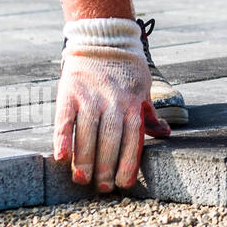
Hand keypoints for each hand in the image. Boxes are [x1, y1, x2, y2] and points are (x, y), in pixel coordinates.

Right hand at [54, 18, 170, 191]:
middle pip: (110, 140)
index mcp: (132, 104)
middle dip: (106, 167)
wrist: (102, 38)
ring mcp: (90, 97)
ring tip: (81, 179)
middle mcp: (113, 102)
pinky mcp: (69, 92)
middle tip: (101, 188)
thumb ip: (149, 114)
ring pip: (88, 133)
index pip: (132, 139)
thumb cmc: (125, 68)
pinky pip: (65, 119)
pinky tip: (61, 157)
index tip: (123, 184)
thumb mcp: (143, 89)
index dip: (128, 163)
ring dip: (85, 159)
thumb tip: (165, 133)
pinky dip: (62, 138)